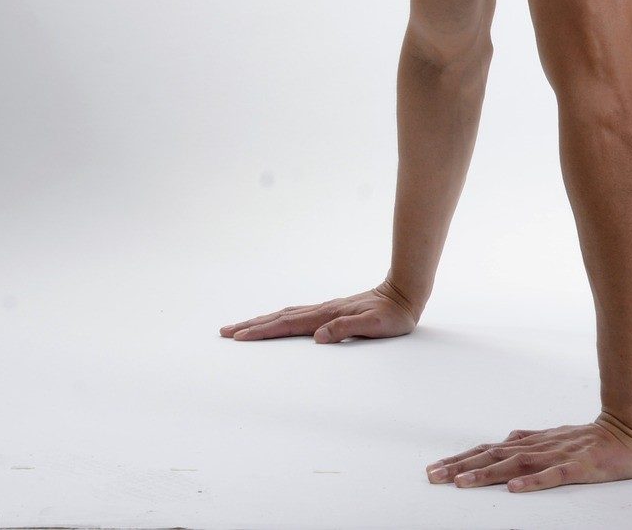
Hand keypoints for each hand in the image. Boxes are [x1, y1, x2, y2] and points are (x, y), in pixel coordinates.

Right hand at [219, 281, 421, 343]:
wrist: (405, 294)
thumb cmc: (393, 315)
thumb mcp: (375, 325)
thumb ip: (347, 329)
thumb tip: (318, 337)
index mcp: (328, 315)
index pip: (288, 325)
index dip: (263, 331)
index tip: (239, 336)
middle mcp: (322, 310)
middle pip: (280, 317)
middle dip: (252, 325)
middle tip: (225, 331)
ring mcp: (326, 309)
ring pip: (286, 314)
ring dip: (263, 320)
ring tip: (241, 326)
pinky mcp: (331, 311)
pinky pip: (297, 315)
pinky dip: (280, 318)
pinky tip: (277, 321)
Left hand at [426, 412, 631, 491]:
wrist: (631, 432)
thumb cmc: (591, 439)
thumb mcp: (555, 438)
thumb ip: (529, 440)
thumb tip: (504, 440)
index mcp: (533, 443)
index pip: (490, 450)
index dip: (462, 459)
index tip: (435, 469)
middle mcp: (540, 447)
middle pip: (494, 456)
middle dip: (461, 467)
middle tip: (432, 477)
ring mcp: (559, 456)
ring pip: (517, 465)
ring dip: (487, 474)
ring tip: (461, 484)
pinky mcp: (580, 467)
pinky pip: (554, 476)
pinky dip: (533, 483)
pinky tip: (514, 490)